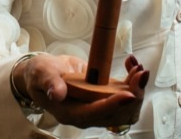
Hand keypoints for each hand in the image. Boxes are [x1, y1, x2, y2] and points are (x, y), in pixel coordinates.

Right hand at [12, 54, 148, 128]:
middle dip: (134, 95)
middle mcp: (87, 115)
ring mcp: (98, 108)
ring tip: (137, 67)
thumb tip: (56, 94)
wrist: (44, 75)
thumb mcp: (41, 72)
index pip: (95, 113)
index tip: (129, 94)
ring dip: (138, 89)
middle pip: (118, 115)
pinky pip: (127, 96)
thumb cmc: (40, 74)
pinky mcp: (106, 98)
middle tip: (140, 72)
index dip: (113, 105)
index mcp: (70, 112)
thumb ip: (49, 82)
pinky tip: (131, 64)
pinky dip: (134, 82)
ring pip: (127, 108)